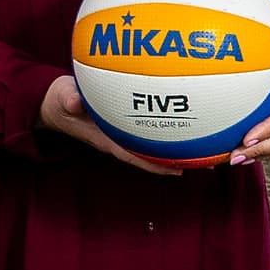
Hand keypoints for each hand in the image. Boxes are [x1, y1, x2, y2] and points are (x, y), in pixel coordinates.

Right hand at [38, 71, 204, 175]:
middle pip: (155, 153)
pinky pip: (154, 122)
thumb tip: (74, 100)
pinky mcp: (129, 118)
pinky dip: (172, 121)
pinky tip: (192, 113)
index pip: (135, 156)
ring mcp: (125, 130)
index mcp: (106, 139)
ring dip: (183, 143)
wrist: (57, 102)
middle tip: (209, 161)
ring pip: (159, 140)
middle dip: (181, 158)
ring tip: (212, 144)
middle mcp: (121, 138)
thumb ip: (68, 100)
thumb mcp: (61, 98)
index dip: (156, 164)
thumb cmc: (60, 101)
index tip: (179, 170)